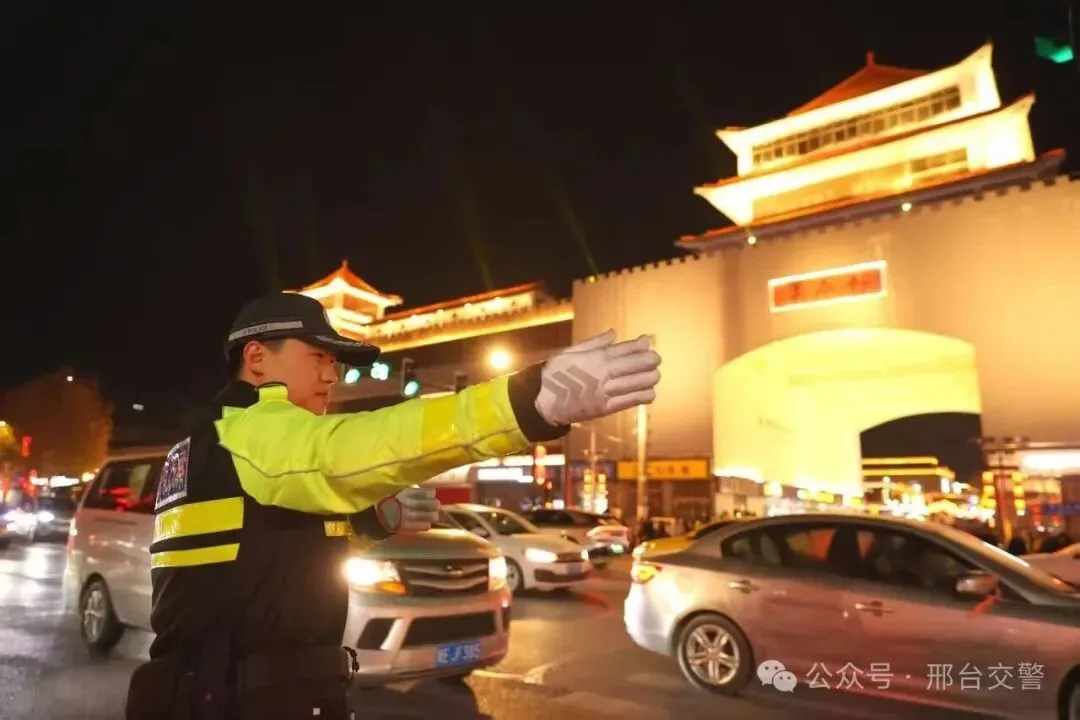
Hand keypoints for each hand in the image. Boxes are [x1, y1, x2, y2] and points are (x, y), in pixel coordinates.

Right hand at [374, 486, 440, 532]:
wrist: (370, 516)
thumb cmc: (383, 501)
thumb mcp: (394, 490)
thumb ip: (407, 489)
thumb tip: (422, 491)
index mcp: (405, 492)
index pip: (427, 493)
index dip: (431, 494)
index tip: (431, 495)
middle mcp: (408, 503)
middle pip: (432, 504)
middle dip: (434, 505)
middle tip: (435, 506)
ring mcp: (408, 515)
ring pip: (430, 516)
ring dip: (432, 515)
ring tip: (432, 515)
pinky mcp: (406, 527)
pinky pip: (423, 526)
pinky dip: (425, 525)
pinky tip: (425, 524)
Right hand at [535, 330, 660, 426]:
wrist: (543, 401)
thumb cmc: (555, 373)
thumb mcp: (570, 351)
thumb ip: (594, 342)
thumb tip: (613, 333)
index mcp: (596, 357)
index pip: (626, 349)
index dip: (640, 345)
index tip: (648, 341)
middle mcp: (604, 373)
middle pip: (637, 364)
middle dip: (651, 360)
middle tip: (655, 359)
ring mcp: (606, 391)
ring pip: (638, 383)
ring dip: (650, 378)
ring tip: (654, 375)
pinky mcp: (605, 408)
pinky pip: (630, 401)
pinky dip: (643, 396)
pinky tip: (649, 392)